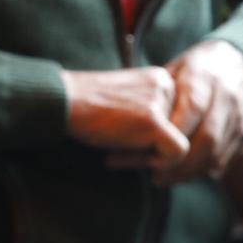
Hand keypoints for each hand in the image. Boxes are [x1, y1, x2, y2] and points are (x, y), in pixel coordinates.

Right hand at [64, 66, 187, 160]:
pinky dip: (153, 163)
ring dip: (150, 158)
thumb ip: (150, 117)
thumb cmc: (85, 108)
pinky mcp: (155, 121)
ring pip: (181, 144)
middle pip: (182, 132)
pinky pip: (176, 153)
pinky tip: (120, 158)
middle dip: (152, 149)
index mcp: (162, 80)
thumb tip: (170, 151)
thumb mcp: (127, 106)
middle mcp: (168, 86)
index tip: (123, 142)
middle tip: (118, 154)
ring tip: (117, 155)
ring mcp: (162, 102)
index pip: (179, 118)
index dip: (154, 138)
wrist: (60, 101)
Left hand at [147, 40, 242, 184]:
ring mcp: (238, 114)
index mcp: (204, 76)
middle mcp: (226, 95)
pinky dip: (202, 169)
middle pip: (207, 136)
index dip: (173, 134)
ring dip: (190, 171)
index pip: (193, 110)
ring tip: (164, 180)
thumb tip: (133, 127)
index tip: (149, 152)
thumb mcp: (170, 71)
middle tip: (155, 176)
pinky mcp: (242, 129)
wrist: (233, 62)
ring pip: (217, 150)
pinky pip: (225, 155)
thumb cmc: (188, 70)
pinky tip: (182, 175)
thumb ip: (158, 96)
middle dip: (179, 161)